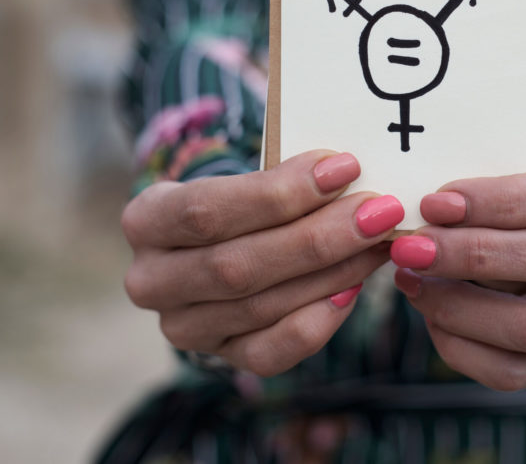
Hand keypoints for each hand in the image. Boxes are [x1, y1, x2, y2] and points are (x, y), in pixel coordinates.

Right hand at [121, 150, 401, 376]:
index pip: (207, 209)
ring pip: (259, 307)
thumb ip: (284, 179)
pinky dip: (317, 322)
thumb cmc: (243, 201)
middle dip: (317, 237)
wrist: (223, 244)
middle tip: (378, 212)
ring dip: (331, 273)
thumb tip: (350, 174)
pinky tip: (353, 288)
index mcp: (146, 220)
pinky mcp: (219, 357)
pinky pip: (270, 353)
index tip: (344, 168)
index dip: (279, 193)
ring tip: (378, 242)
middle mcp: (151, 280)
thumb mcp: (245, 178)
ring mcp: (182, 327)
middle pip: (237, 265)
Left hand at [390, 165, 525, 391]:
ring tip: (411, 279)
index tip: (438, 203)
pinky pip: (512, 370)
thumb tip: (426, 213)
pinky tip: (428, 314)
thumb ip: (482, 194)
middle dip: (476, 255)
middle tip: (413, 247)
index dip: (504, 201)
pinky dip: (460, 344)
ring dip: (460, 305)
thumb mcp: (517, 179)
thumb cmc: (522, 202)